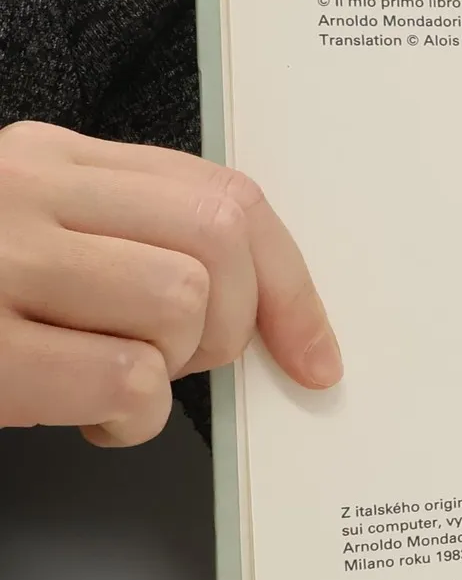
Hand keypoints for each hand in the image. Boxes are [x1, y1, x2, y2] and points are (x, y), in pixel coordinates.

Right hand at [0, 121, 339, 446]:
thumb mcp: (37, 240)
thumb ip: (132, 242)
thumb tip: (259, 305)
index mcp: (49, 160)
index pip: (219, 193)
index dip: (288, 280)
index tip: (312, 348)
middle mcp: (24, 190)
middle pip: (217, 235)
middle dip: (231, 323)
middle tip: (177, 362)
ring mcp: (0, 261)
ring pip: (180, 300)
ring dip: (170, 370)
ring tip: (109, 385)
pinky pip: (128, 377)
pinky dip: (132, 418)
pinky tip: (90, 419)